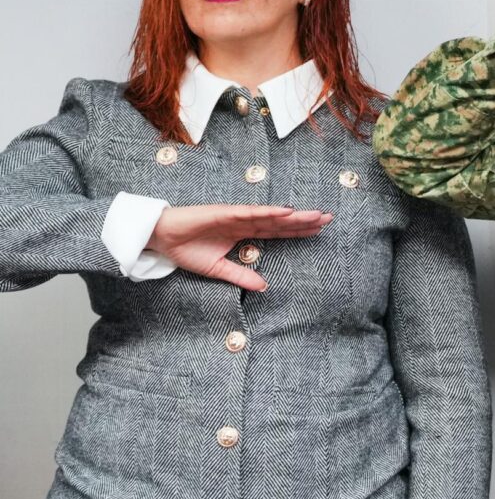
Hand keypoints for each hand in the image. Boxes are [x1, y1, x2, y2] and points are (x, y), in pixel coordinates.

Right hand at [147, 204, 330, 291]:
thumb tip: (264, 287)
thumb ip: (241, 276)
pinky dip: (269, 212)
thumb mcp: (218, 269)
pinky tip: (286, 211)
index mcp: (243, 234)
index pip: (276, 233)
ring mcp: (235, 216)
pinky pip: (250, 212)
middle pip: (280, 222)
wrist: (161, 238)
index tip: (319, 231)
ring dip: (294, 215)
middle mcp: (244, 223)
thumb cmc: (186, 250)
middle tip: (329, 218)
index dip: (297, 231)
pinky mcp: (224, 212)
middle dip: (304, 220)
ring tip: (316, 214)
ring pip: (271, 216)